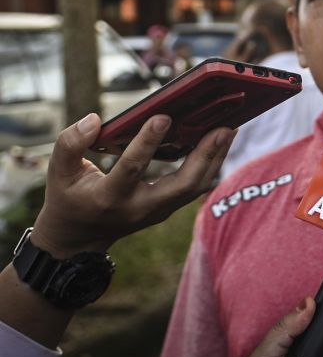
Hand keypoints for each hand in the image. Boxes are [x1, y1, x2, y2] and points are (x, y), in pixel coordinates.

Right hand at [31, 113, 233, 256]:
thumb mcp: (58, 173)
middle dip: (205, 156)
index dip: (147, 143)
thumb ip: (70, 143)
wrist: (78, 239)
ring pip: (196, 187)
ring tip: (229, 128)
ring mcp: (158, 211)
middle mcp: (140, 208)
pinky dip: (210, 163)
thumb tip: (95, 119)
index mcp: (109, 198)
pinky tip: (219, 140)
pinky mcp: (168, 207)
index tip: (163, 116)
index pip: (132, 169)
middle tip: (223, 127)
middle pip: (182, 185)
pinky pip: (195, 186)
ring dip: (215, 158)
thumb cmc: (69, 199)